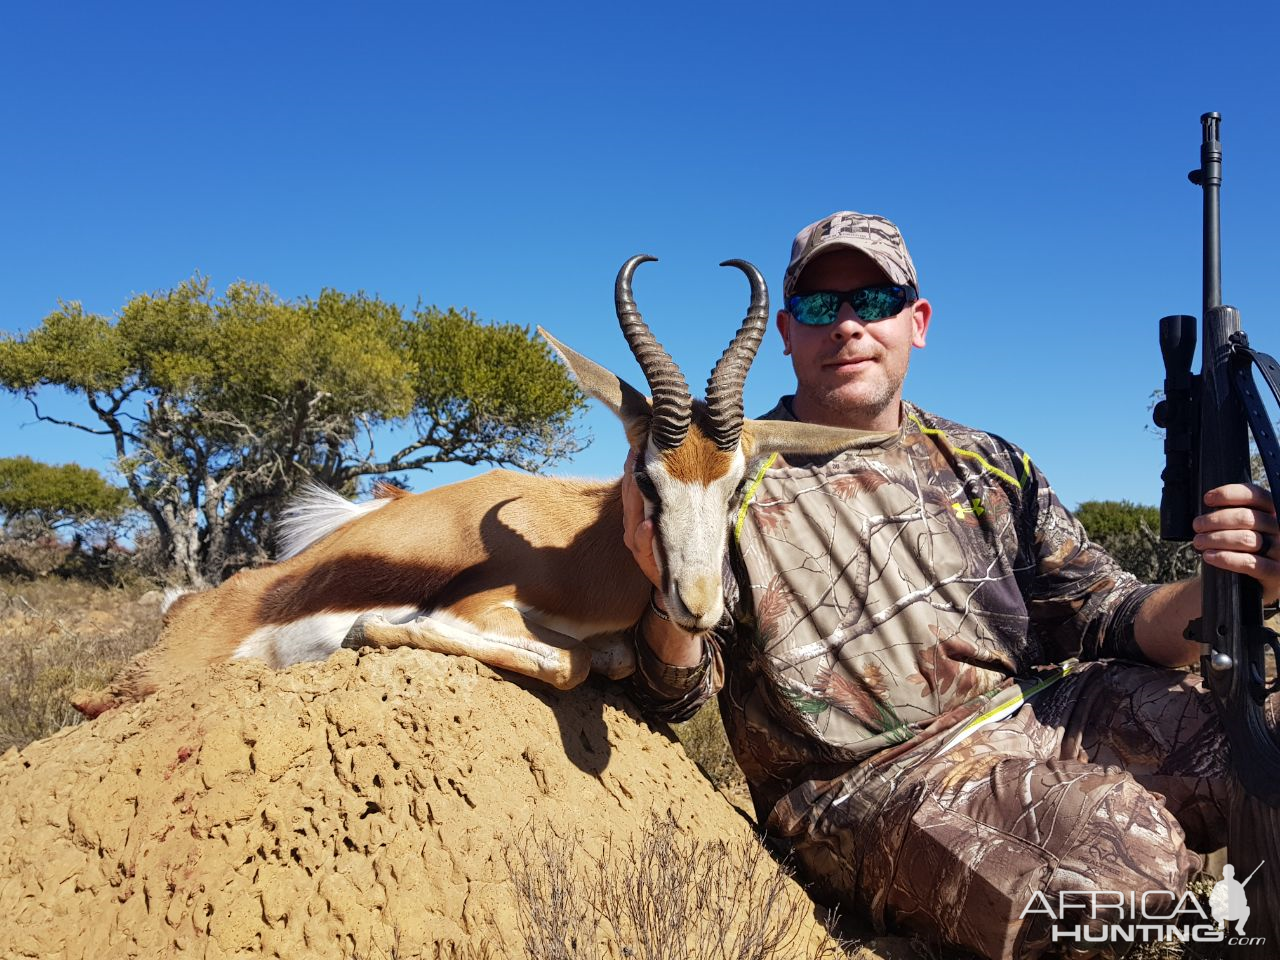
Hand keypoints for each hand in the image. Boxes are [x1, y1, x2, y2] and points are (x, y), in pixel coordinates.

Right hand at [621, 450, 662, 590]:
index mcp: (637, 510)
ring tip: (639, 481)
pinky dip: (644, 534)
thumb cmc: (674, 543)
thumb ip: (669, 497)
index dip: (632, 464)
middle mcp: (631, 522)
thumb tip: (682, 468)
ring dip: (636, 498)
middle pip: (629, 494)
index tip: (638, 444)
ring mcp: (635, 539)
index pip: (631, 482)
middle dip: (632, 474)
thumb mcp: (670, 517)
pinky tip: (648, 525)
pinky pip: (642, 542)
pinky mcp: (642, 556)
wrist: (675, 581)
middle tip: (637, 453)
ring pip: (632, 515)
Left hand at [1193, 482, 1278, 603]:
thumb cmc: (1242, 548)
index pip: (1255, 495)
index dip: (1229, 494)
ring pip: (1246, 539)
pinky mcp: (1276, 573)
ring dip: (1216, 539)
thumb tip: (1209, 501)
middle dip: (1215, 519)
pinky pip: (1250, 563)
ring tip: (1198, 542)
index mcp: (1273, 512)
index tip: (1207, 499)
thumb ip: (1232, 513)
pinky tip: (1209, 556)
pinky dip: (1226, 558)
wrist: (1252, 582)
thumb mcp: (1241, 527)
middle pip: (1247, 517)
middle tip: (1197, 526)